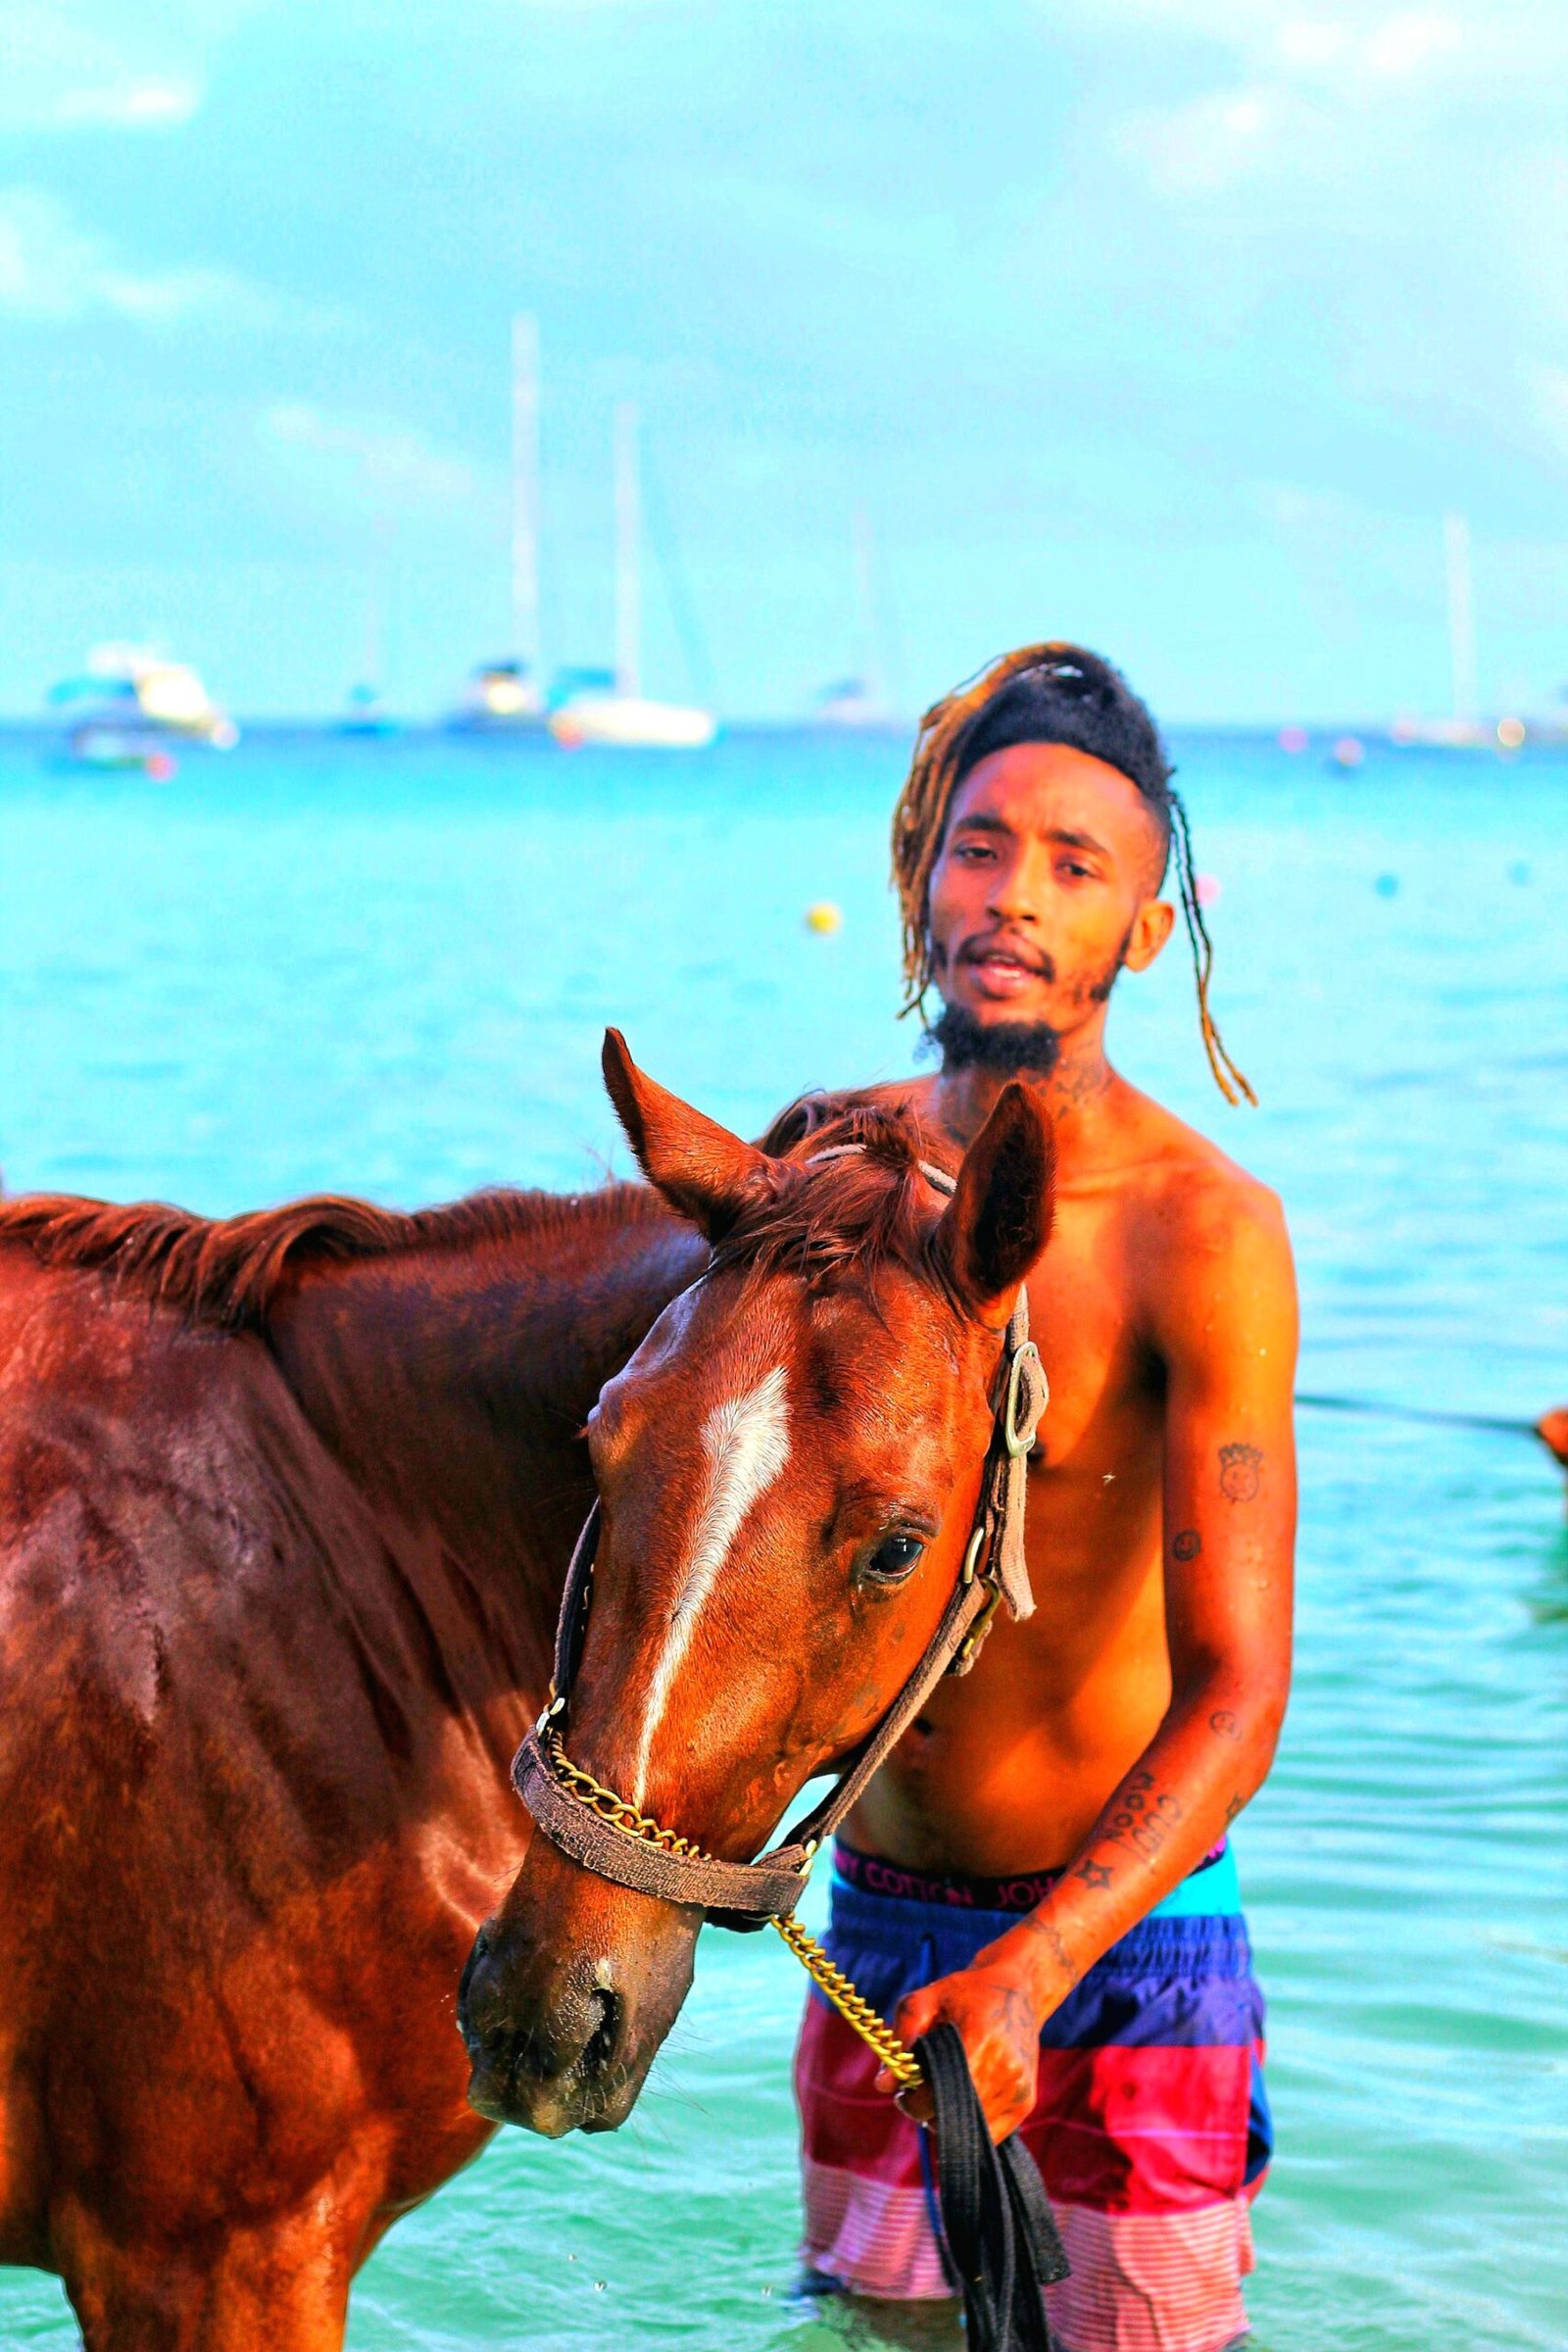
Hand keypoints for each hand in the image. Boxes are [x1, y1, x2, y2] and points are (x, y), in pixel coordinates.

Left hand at [877, 1951, 1046, 2144]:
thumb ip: (903, 2036)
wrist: (1017, 1990)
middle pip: (951, 2118)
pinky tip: (963, 2096)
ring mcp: (1018, 2089)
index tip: (905, 2088)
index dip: (913, 2099)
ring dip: (949, 2118)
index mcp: (980, 2040)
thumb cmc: (965, 1993)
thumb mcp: (926, 2000)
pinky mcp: (1025, 2103)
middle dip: (927, 2109)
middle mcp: (1005, 2070)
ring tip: (945, 2087)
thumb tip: (884, 2085)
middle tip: (922, 2088)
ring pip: (968, 2130)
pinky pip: (988, 2134)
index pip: (937, 2095)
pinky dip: (969, 2123)